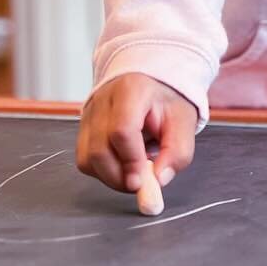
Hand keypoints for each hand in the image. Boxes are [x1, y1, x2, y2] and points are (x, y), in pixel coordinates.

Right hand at [76, 74, 198, 210]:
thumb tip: (160, 179)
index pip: (122, 131)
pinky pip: (85, 159)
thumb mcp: (184, 122)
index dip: (131, 161)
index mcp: (131, 90)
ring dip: (111, 176)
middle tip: (141, 184)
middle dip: (119, 177)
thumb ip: (177, 152)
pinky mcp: (83, 127)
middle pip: (99, 149)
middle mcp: (103, 100)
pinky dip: (103, 170)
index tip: (142, 181)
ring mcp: (88, 113)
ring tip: (134, 171)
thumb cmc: (166, 100)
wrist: (150, 82)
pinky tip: (122, 164)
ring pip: (87, 159)